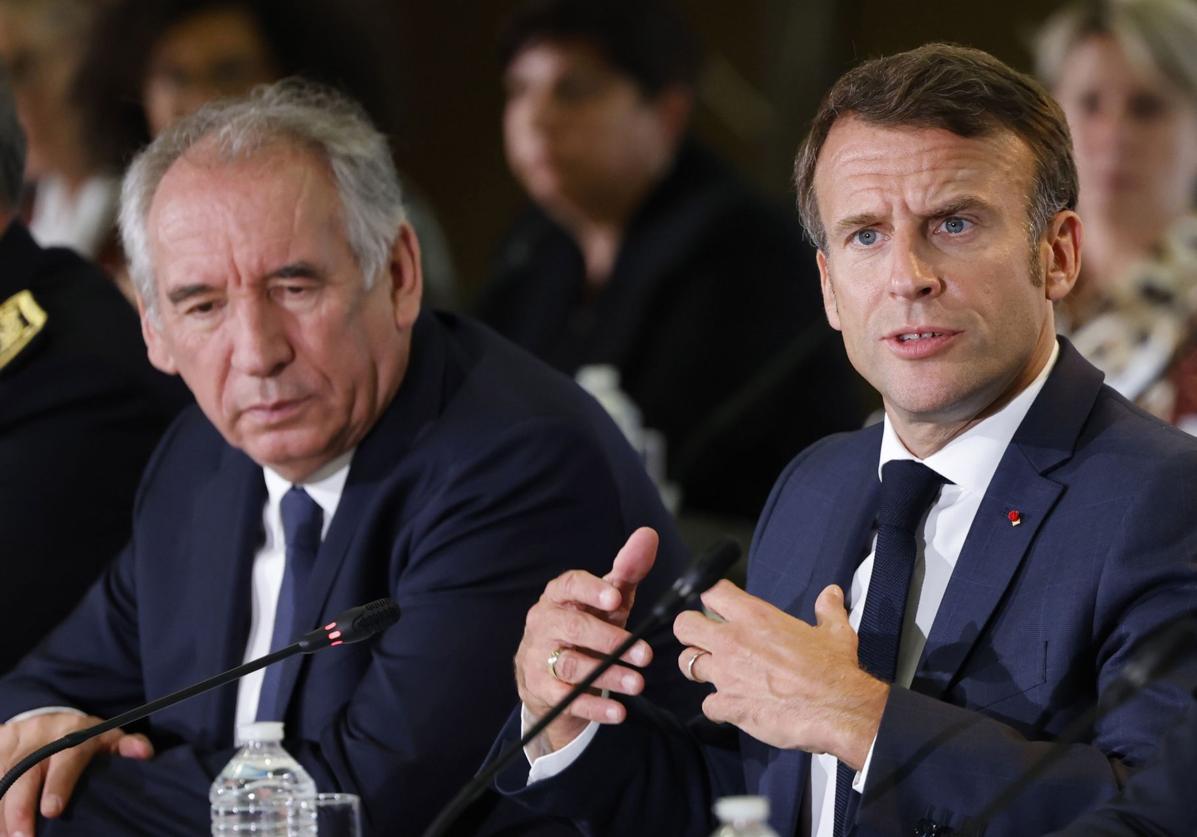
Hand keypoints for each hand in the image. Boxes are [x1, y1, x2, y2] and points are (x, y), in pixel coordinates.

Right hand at [0, 712, 152, 836]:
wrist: (48, 719)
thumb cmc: (84, 737)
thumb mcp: (108, 737)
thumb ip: (127, 745)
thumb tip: (145, 753)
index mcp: (72, 735)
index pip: (65, 759)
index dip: (58, 784)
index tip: (53, 810)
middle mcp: (39, 738)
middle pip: (24, 773)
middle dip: (19, 808)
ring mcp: (14, 744)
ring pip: (1, 777)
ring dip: (1, 811)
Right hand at [514, 527, 658, 752]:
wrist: (548, 674)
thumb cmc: (585, 626)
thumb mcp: (606, 602)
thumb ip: (627, 571)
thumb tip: (648, 535)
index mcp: (558, 595)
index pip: (570, 585)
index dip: (591, 590)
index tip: (616, 598)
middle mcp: (543, 622)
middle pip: (573, 628)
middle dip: (611, 641)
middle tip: (646, 655)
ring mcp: (538, 656)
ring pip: (572, 666)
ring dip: (607, 676)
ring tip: (638, 684)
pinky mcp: (540, 689)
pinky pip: (567, 699)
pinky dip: (594, 707)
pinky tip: (619, 712)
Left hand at [673, 583, 887, 770]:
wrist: (838, 709)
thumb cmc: (834, 670)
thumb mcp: (835, 632)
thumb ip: (827, 609)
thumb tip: (831, 593)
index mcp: (755, 616)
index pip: (712, 592)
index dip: (712, 599)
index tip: (718, 608)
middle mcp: (733, 641)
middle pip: (684, 624)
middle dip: (690, 632)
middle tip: (704, 641)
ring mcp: (727, 674)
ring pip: (687, 664)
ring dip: (699, 669)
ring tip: (718, 674)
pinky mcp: (729, 705)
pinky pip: (707, 705)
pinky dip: (718, 708)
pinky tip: (734, 707)